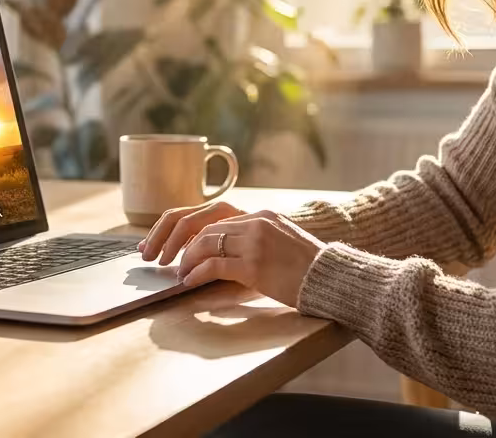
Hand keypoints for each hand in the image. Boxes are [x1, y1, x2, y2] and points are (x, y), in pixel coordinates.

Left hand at [139, 202, 326, 307]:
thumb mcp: (280, 241)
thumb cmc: (307, 267)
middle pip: (204, 227)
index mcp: (260, 215)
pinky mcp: (254, 265)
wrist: (331, 277)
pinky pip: (214, 266)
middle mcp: (255, 222)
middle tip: (163, 257)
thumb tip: (221, 253)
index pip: (214, 218)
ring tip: (178, 271)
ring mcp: (255, 243)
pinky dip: (197, 273)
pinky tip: (189, 281)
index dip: (188, 231)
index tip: (171, 243)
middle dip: (178, 243)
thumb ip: (253, 239)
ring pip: (205, 244)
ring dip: (186, 259)